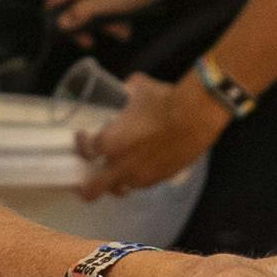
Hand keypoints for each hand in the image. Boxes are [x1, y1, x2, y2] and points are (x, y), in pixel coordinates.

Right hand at [45, 0, 182, 33]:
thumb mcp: (104, 3)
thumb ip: (80, 12)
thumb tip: (61, 23)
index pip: (55, 0)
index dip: (56, 19)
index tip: (65, 36)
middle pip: (75, 9)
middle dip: (85, 27)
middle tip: (90, 41)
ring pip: (95, 11)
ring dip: (106, 26)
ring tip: (120, 33)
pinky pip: (110, 9)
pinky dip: (117, 20)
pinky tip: (127, 28)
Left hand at [76, 76, 222, 197]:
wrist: (196, 116)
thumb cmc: (164, 100)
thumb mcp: (139, 88)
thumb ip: (125, 90)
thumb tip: (124, 88)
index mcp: (110, 142)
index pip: (86, 150)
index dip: (82, 143)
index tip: (84, 136)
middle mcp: (121, 165)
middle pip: (93, 188)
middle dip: (83, 187)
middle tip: (80, 182)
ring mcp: (141, 176)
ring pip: (118, 189)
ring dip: (112, 183)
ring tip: (113, 175)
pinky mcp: (160, 179)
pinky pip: (140, 184)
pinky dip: (135, 178)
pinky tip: (140, 167)